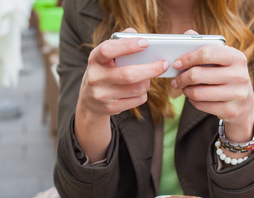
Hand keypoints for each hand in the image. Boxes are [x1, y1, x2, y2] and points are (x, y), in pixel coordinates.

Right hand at [75, 28, 169, 161]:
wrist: (90, 100)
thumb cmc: (104, 71)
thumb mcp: (106, 56)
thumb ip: (119, 42)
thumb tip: (134, 33)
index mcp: (94, 59)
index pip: (108, 50)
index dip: (128, 46)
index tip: (145, 43)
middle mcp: (95, 77)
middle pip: (128, 74)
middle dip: (150, 69)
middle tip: (164, 64)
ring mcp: (101, 95)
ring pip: (136, 88)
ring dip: (147, 82)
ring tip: (147, 78)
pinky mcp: (110, 108)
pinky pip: (137, 100)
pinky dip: (143, 94)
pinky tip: (139, 90)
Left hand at [170, 30, 253, 142]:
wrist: (243, 102)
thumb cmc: (227, 75)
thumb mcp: (221, 59)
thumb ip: (205, 45)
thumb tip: (187, 34)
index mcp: (236, 57)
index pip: (207, 53)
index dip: (188, 58)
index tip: (176, 63)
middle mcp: (240, 75)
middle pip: (198, 74)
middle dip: (182, 77)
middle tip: (175, 80)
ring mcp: (237, 94)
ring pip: (197, 92)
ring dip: (186, 90)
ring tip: (183, 88)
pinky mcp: (231, 110)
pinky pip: (202, 105)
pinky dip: (193, 101)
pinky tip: (193, 97)